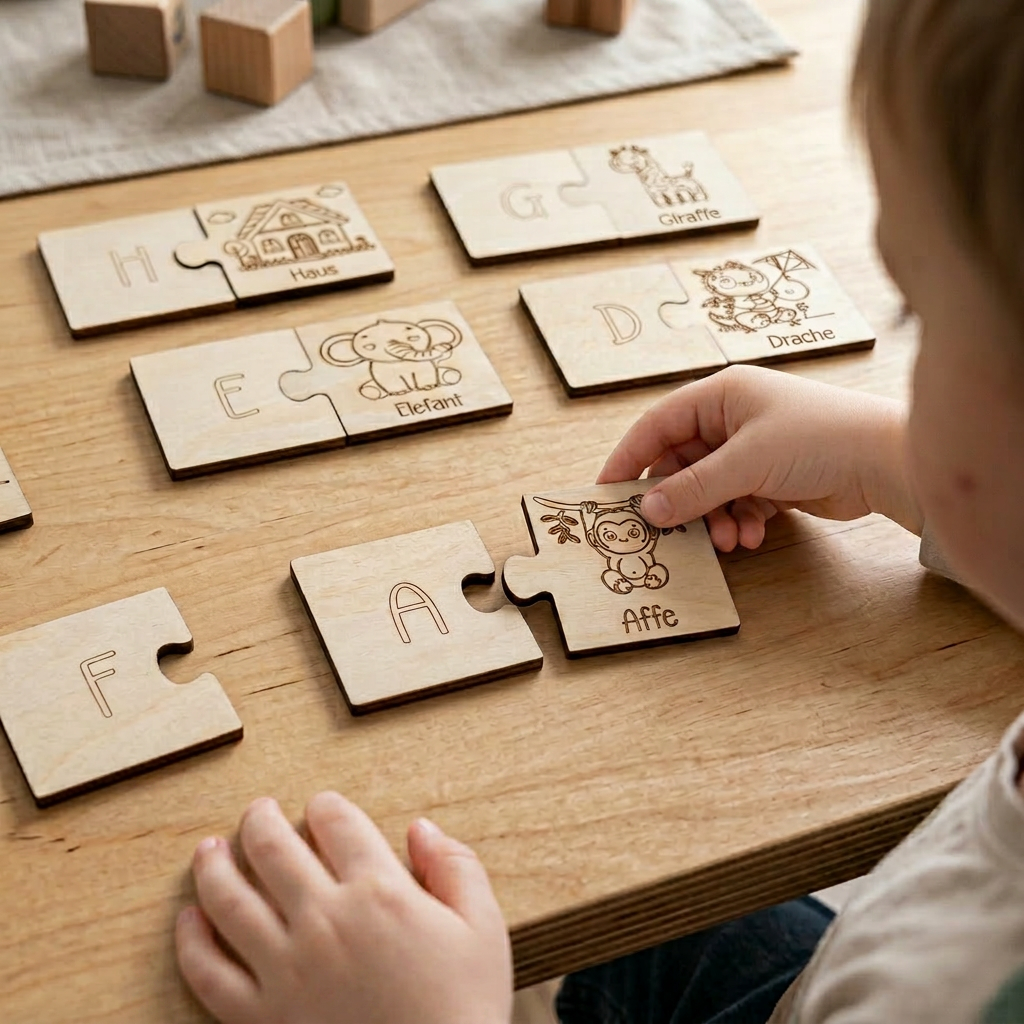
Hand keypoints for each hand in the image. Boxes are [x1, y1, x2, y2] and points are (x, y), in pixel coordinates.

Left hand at [176, 794, 511, 1023]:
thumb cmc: (463, 1007)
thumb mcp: (482, 927)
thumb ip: (456, 866)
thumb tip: (421, 829)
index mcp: (378, 891)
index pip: (337, 823)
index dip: (325, 805)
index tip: (322, 805)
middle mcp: (324, 920)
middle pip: (274, 849)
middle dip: (261, 820)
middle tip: (259, 811)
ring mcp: (285, 968)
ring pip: (229, 900)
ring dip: (213, 866)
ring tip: (209, 848)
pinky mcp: (262, 1016)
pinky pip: (209, 974)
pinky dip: (190, 942)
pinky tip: (188, 921)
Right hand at [599, 365, 921, 551]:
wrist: (887, 462)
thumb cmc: (818, 439)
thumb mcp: (746, 462)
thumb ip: (693, 488)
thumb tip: (647, 511)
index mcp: (721, 396)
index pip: (657, 426)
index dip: (629, 458)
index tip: (606, 492)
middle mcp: (733, 419)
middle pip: (682, 464)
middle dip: (681, 501)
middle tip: (668, 532)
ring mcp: (753, 449)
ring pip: (709, 490)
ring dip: (713, 519)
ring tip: (728, 541)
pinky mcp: (772, 478)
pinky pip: (736, 503)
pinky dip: (739, 522)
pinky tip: (754, 535)